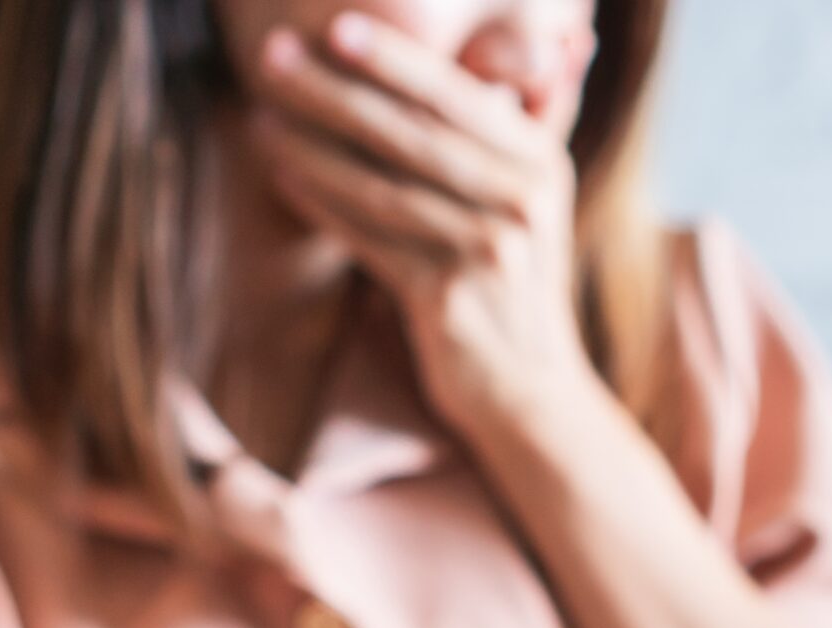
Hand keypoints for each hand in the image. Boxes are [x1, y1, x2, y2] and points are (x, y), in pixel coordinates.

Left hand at [249, 14, 602, 437]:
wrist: (531, 388)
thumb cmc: (519, 280)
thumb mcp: (539, 197)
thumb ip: (534, 120)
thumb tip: (569, 38)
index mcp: (540, 162)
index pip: (458, 96)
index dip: (397, 59)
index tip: (338, 26)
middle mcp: (520, 202)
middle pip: (413, 135)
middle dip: (337, 92)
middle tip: (274, 56)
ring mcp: (486, 253)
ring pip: (384, 188)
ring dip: (314, 150)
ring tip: (261, 118)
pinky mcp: (447, 302)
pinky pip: (372, 242)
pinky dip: (325, 208)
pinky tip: (284, 178)